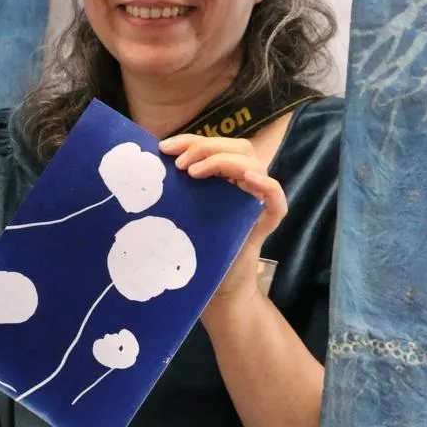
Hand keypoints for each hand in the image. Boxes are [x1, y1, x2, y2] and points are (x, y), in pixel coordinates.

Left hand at [158, 133, 287, 304]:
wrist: (217, 286)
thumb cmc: (196, 246)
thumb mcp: (183, 209)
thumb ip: (177, 186)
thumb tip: (151, 160)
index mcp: (226, 176)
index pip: (215, 146)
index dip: (190, 141)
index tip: (164, 147)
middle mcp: (246, 182)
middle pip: (237, 148)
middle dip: (205, 148)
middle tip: (178, 164)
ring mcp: (259, 199)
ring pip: (254, 163)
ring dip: (223, 160)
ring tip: (193, 172)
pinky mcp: (270, 218)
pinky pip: (275, 194)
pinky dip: (264, 182)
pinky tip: (247, 178)